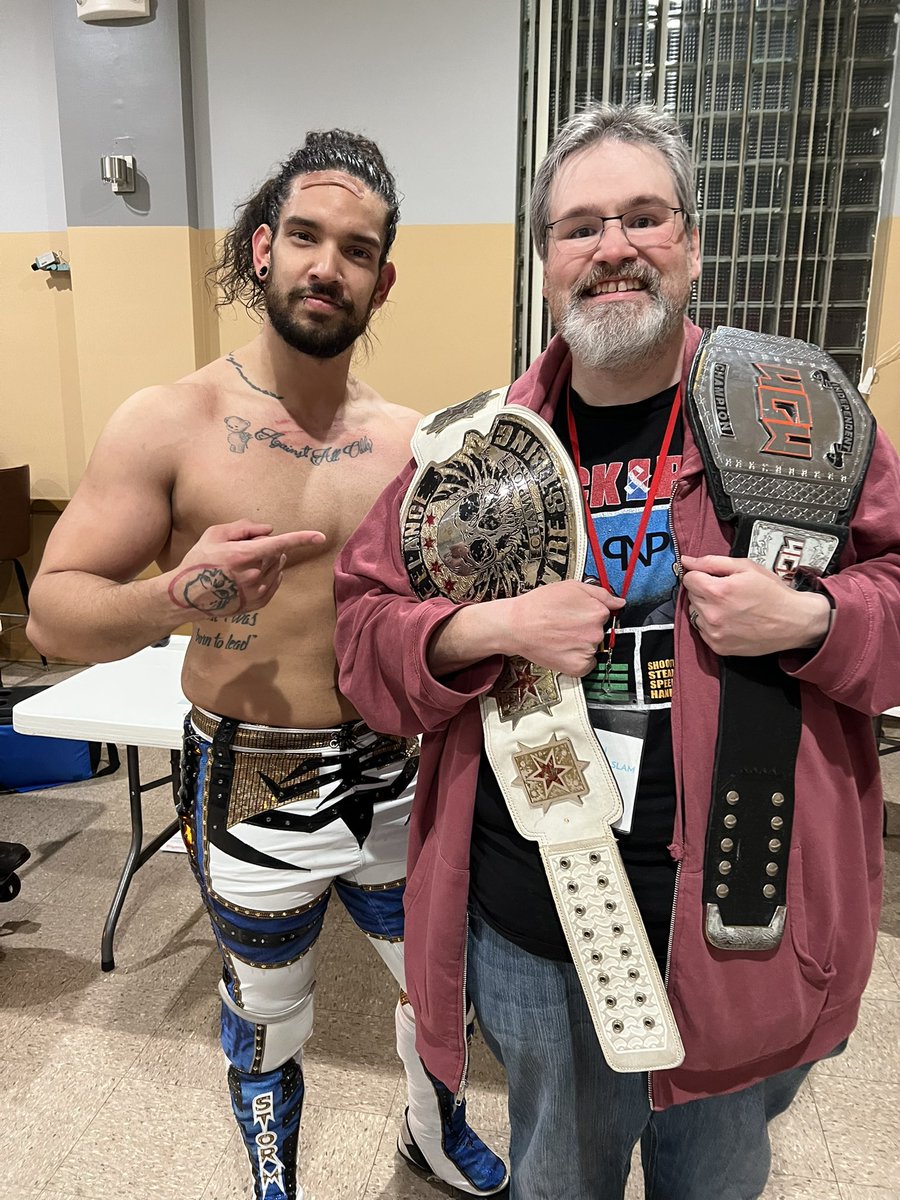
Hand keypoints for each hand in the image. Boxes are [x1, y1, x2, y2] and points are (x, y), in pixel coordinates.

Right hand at [166, 520, 324, 616]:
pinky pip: (275, 583)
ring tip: (245, 562)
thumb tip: (269, 530)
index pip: (280, 544)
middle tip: (245, 549)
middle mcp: (253, 575)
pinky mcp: (257, 603)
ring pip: (277, 569)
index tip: (321, 537)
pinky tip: (252, 573)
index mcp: (242, 555)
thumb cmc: (198, 561)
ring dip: (270, 561)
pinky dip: (270, 575)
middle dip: (268, 547)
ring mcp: (256, 591)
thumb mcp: (214, 535)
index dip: (302, 539)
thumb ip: (244, 528)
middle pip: (277, 554)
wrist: (186, 595)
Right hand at [499, 580, 625, 676]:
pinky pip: (587, 664)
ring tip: (560, 636)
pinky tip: (562, 649)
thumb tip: (619, 602)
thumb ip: (600, 593)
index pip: (605, 614)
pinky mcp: (578, 667)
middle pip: (599, 631)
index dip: (589, 613)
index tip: (576, 614)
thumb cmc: (539, 605)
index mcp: (598, 612)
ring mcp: (587, 651)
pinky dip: (577, 659)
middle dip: (585, 628)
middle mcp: (596, 632)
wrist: (516, 625)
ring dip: (581, 644)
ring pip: (592, 647)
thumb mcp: (571, 586)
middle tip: (565, 625)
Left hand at [680, 555, 830, 656]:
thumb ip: (712, 562)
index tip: (712, 577)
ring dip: (706, 608)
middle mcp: (713, 615)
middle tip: (726, 592)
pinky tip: (730, 620)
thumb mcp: (746, 567)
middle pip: (691, 596)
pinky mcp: (719, 647)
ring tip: (729, 606)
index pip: (688, 579)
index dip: (700, 575)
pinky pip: (703, 630)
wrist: (794, 621)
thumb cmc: (773, 593)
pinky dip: (712, 624)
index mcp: (719, 591)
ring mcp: (715, 633)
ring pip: (695, 614)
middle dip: (704, 591)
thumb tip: (687, 561)